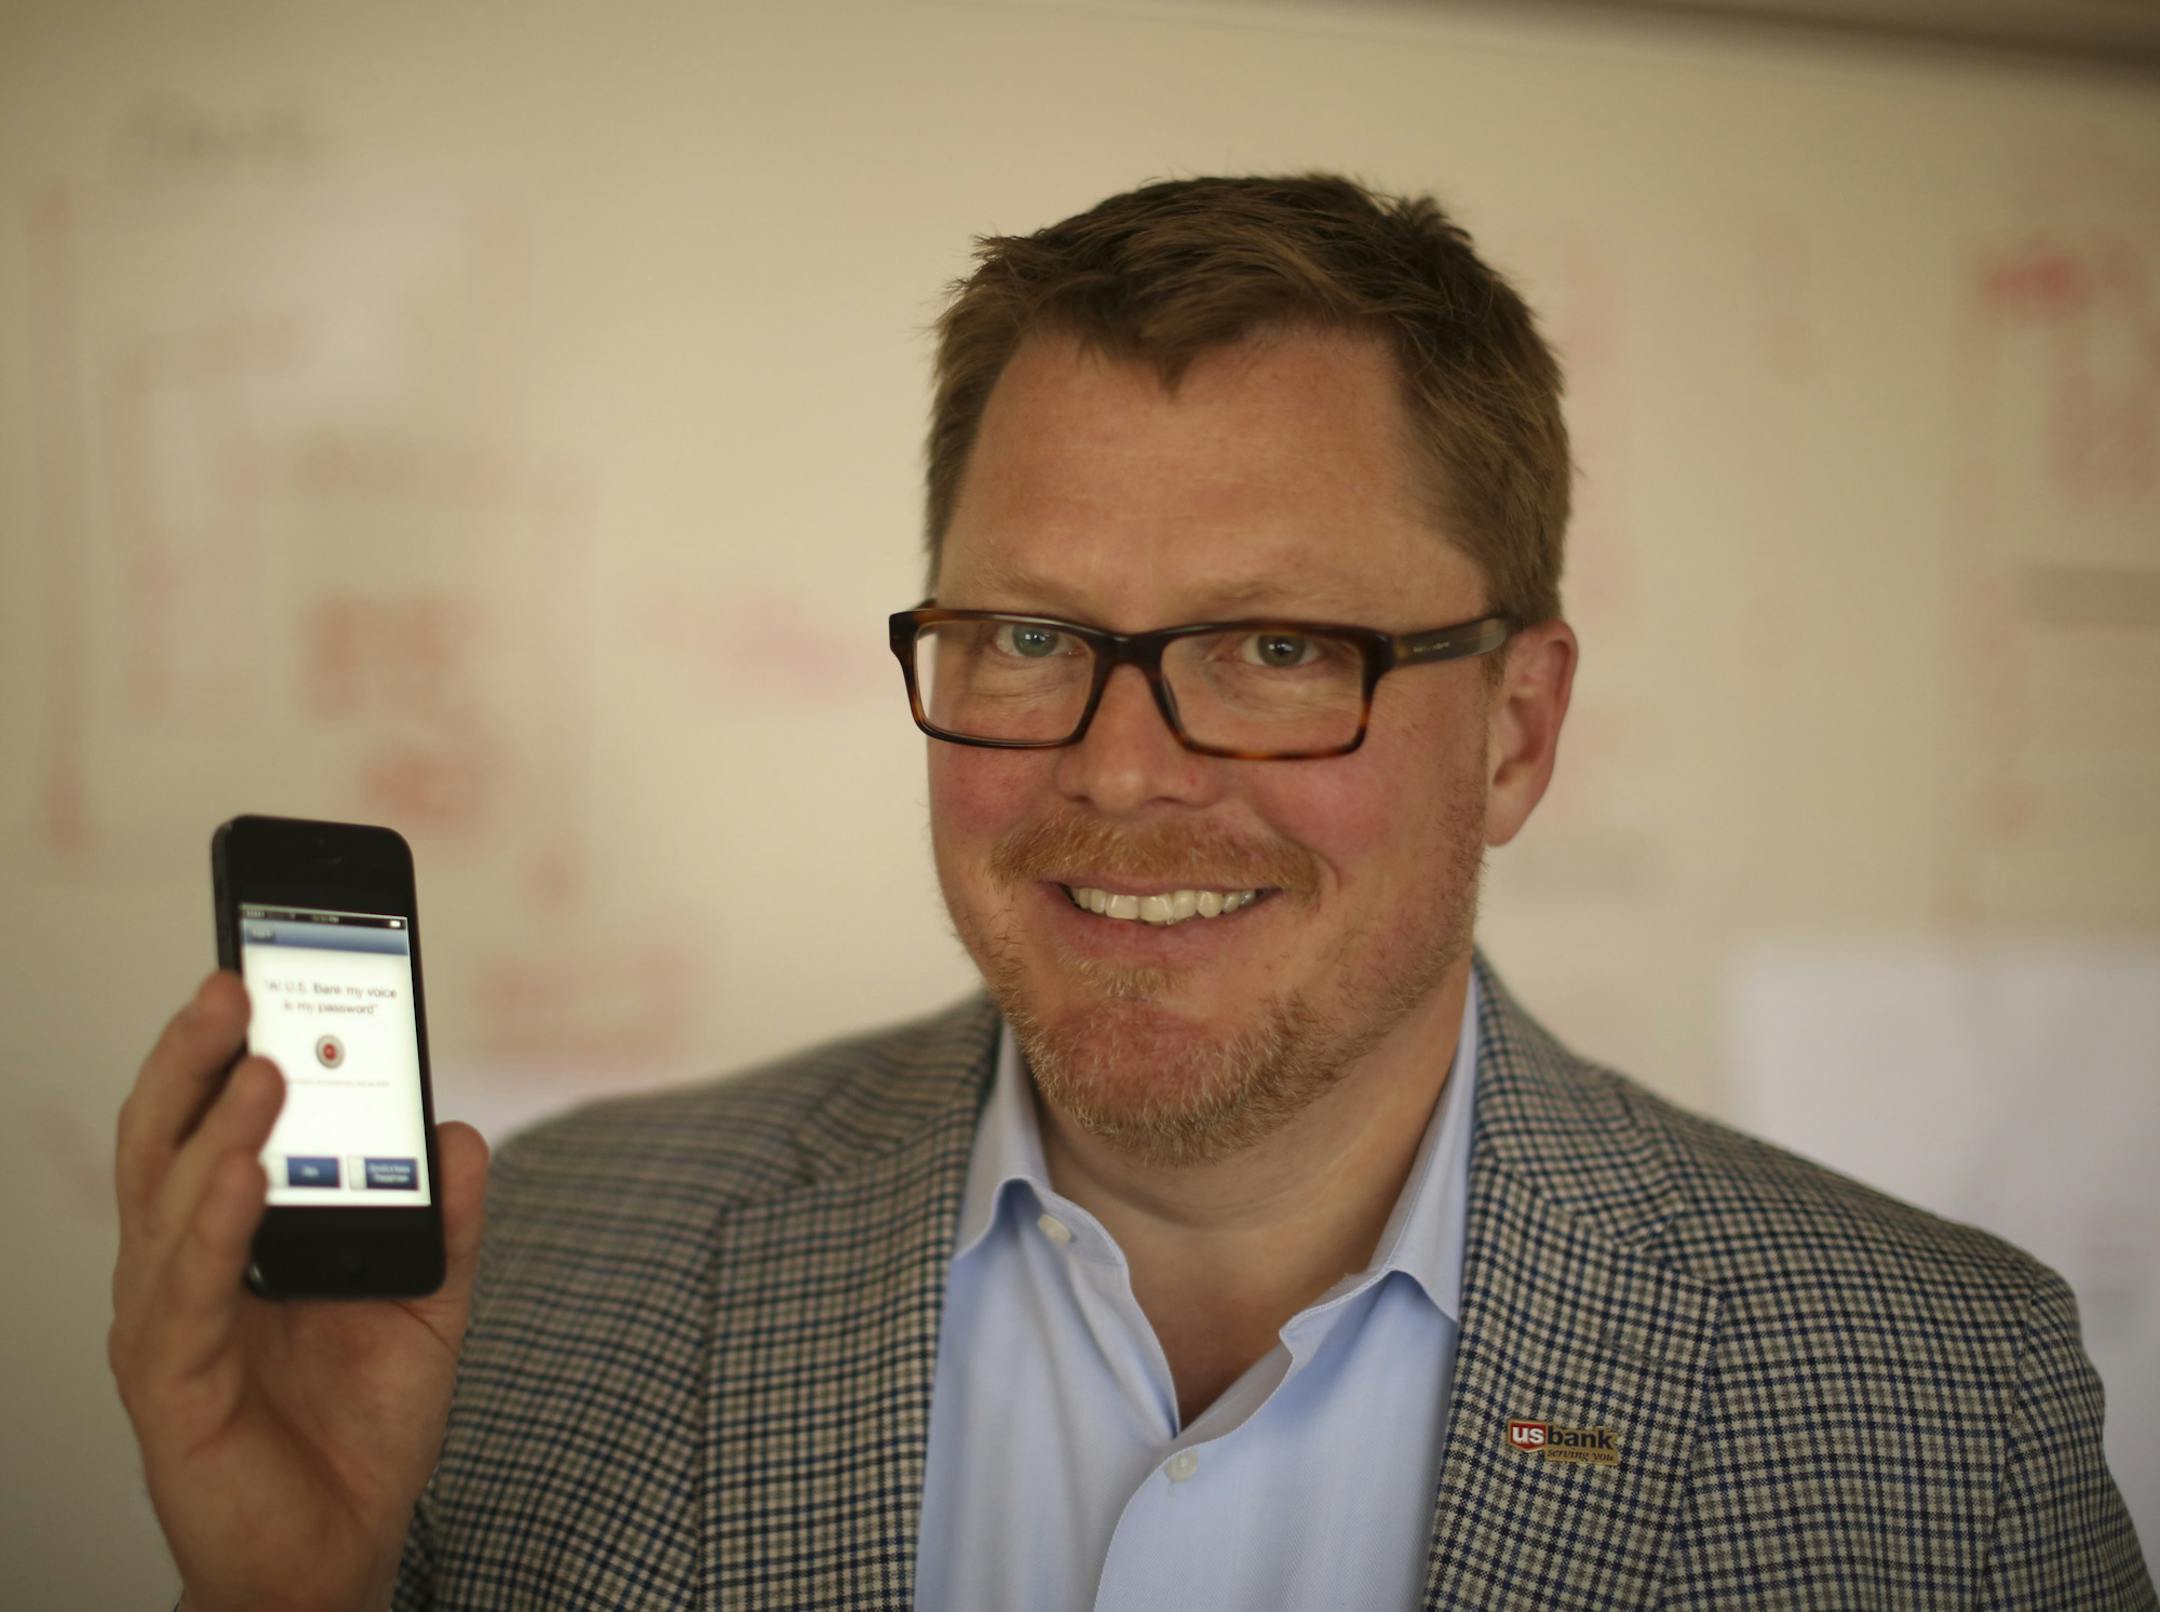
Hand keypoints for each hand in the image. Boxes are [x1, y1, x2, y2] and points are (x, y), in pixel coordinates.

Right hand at [109, 971, 488, 1611]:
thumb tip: (462, 1131)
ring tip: (257, 1067)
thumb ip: (444, 1219)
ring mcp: (168, 1326)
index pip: (210, 1121)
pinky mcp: (173, 1389)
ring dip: (214, 1128)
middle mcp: (184, 1268)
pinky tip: (245, 1176)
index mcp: (232, 1235)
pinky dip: (212, 1229)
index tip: (255, 963)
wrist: (339, 1548)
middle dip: (193, 1056)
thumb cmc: (359, 1423)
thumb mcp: (429, 1302)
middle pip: (166, 1139)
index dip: (222, 1047)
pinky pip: (186, 1297)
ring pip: (169, 1205)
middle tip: (234, 979)